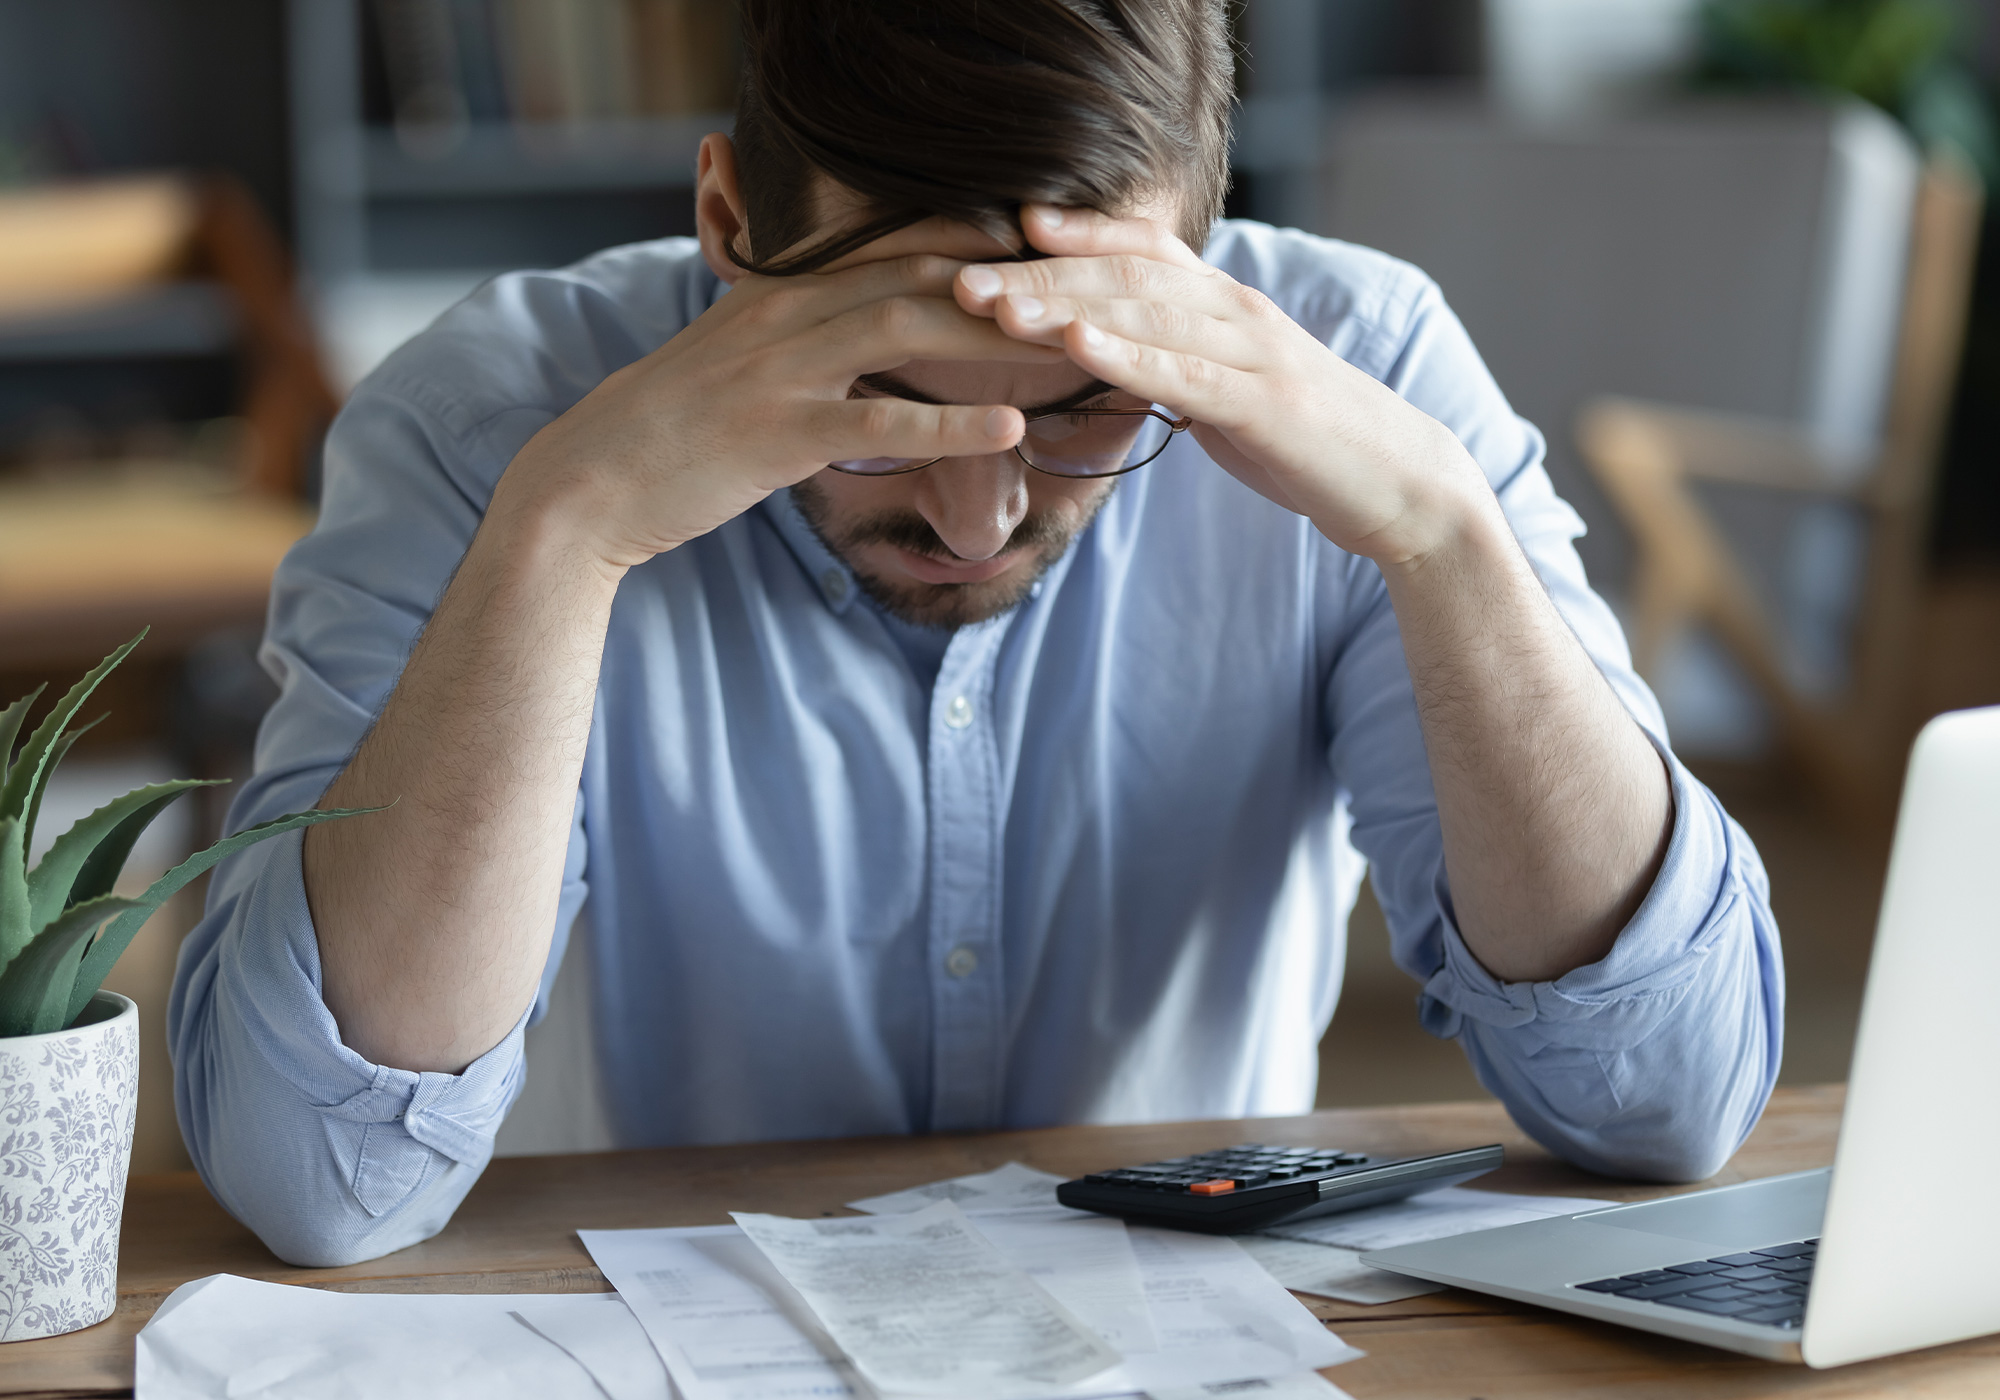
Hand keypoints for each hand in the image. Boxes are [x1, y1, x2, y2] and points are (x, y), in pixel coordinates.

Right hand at [496, 254, 1062, 572]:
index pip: (897, 251)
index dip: (978, 249)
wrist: (591, 480)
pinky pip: (878, 423)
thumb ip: (799, 336)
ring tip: (1069, 345)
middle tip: (1082, 294)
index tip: (1044, 258)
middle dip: (1005, 283)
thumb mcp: (736, 358)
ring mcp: (782, 370)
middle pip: (919, 277)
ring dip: (995, 335)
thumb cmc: (672, 429)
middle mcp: (787, 313)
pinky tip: (1009, 427)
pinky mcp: (779, 433)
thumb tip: (859, 333)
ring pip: (908, 330)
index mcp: (782, 291)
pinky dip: (949, 424)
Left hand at [954, 207, 1489, 565]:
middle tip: (959, 276)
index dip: (1074, 235)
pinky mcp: (1261, 402)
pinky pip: (1182, 371)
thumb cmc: (1304, 441)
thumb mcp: (1226, 394)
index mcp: (1224, 307)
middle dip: (1037, 274)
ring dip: (1062, 305)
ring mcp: (1250, 351)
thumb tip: (1113, 364)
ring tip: (995, 305)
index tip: (1004, 226)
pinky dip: (1126, 354)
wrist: (1393, 482)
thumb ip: (1173, 368)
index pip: (1140, 252)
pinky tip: (1075, 344)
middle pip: (1122, 276)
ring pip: (1142, 313)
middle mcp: (1234, 311)